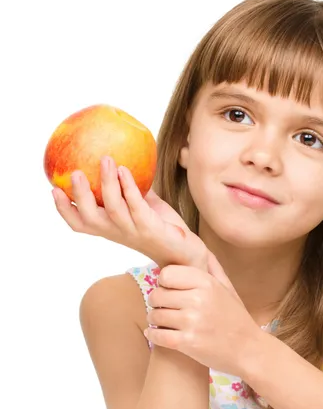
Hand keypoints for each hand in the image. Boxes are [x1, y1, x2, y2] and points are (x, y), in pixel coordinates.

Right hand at [52, 155, 207, 269]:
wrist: (184, 252)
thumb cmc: (160, 226)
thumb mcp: (141, 205)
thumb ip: (129, 188)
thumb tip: (123, 156)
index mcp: (109, 228)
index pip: (79, 224)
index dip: (64, 209)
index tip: (53, 189)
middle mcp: (117, 232)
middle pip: (89, 218)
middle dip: (79, 196)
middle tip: (74, 173)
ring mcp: (133, 231)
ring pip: (113, 208)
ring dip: (108, 183)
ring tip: (106, 160)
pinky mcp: (150, 228)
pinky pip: (137, 206)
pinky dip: (130, 188)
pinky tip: (126, 170)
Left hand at [144, 263, 261, 373]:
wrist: (249, 350)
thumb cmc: (236, 318)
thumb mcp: (228, 289)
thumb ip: (213, 268)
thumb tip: (201, 247)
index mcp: (207, 283)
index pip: (166, 274)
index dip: (164, 283)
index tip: (169, 290)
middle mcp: (199, 299)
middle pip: (157, 294)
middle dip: (157, 302)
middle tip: (165, 308)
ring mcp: (193, 321)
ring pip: (154, 315)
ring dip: (155, 320)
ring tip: (163, 322)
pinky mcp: (188, 342)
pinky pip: (157, 335)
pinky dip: (153, 335)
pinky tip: (157, 334)